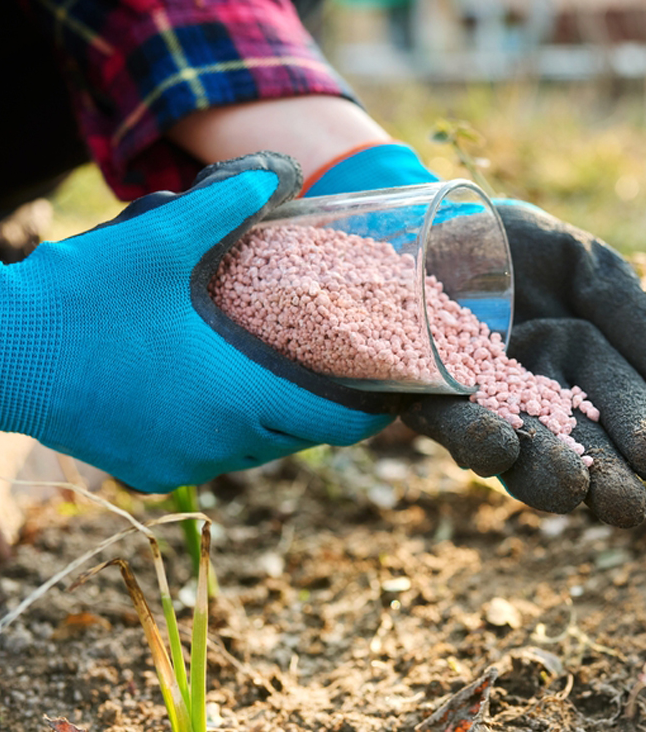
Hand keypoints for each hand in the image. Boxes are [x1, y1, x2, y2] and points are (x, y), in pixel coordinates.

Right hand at [0, 153, 394, 491]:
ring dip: (269, 421)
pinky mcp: (147, 471)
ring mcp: (181, 463)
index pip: (336, 423)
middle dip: (318, 408)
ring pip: (254, 451)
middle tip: (327, 371)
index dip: (371, 412)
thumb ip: (227, 204)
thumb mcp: (159, 237)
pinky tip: (209, 398)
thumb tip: (281, 171)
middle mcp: (220, 442)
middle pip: (297, 436)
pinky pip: (207, 458)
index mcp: (240, 395)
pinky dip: (220, 433)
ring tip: (272, 379)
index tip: (389, 395)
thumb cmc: (81, 297)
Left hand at [304, 144, 645, 525]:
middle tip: (626, 506)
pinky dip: (474, 436)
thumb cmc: (514, 245)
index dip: (640, 437)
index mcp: (581, 368)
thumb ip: (630, 313)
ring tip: (570, 487)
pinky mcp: (423, 397)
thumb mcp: (584, 267)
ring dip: (542, 472)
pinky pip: (449, 422)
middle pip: (574, 446)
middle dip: (601, 477)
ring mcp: (480, 404)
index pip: (619, 410)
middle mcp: (533, 398)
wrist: (428, 220)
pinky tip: (499, 444)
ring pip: (515, 450)